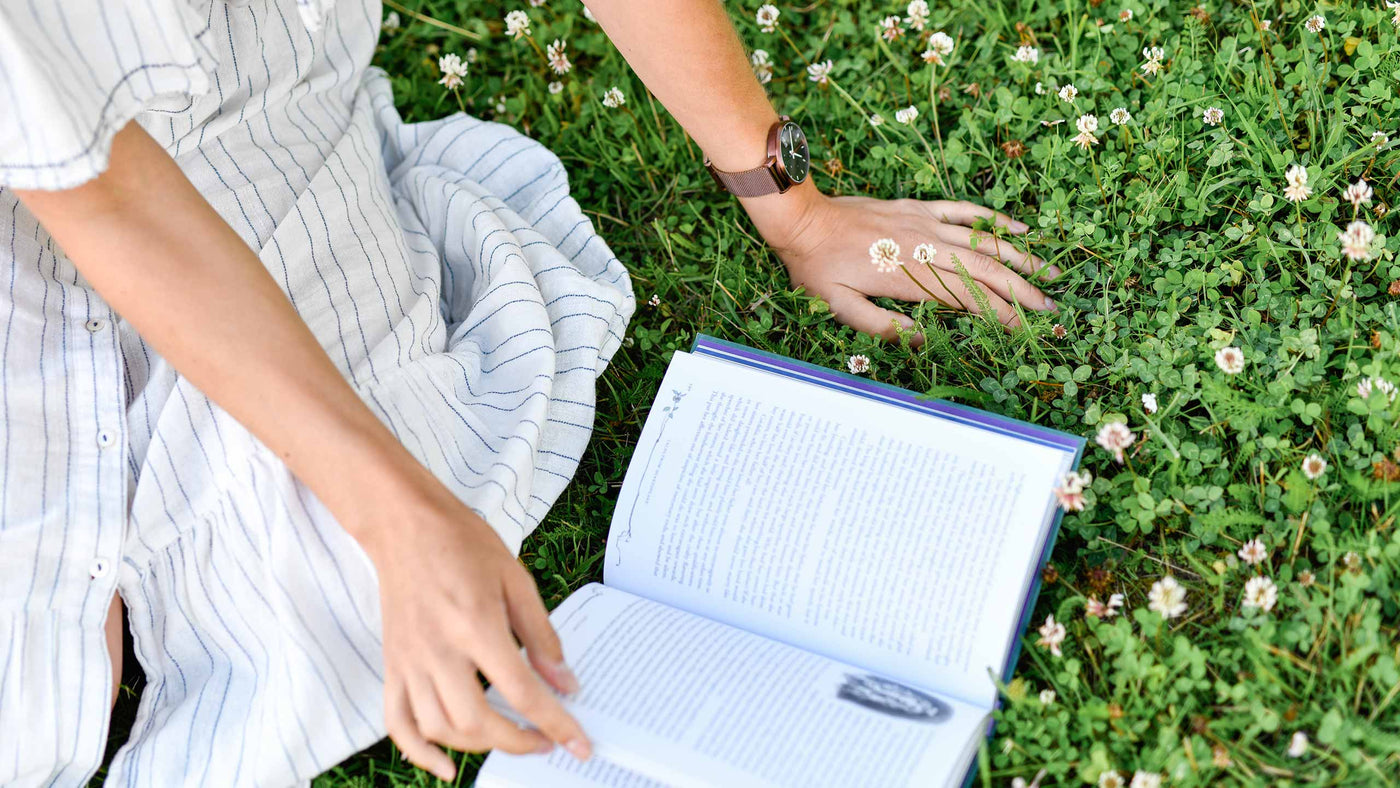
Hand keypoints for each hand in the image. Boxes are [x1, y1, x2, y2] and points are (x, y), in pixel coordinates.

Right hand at [354, 470, 590, 780]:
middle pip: (478, 721)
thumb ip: (541, 635)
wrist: (405, 525)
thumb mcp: (515, 579)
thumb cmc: (463, 544)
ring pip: (440, 728)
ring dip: (479, 745)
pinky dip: (420, 753)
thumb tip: (565, 682)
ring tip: (509, 737)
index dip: (555, 723)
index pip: (521, 691)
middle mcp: (438, 650)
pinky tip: (446, 767)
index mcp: (476, 625)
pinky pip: (397, 723)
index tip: (578, 745)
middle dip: (519, 742)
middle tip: (546, 740)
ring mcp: (409, 661)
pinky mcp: (392, 665)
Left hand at [745, 185, 1061, 341]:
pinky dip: (993, 218)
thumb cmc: (817, 269)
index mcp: (909, 277)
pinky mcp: (919, 207)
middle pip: (985, 270)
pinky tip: (1019, 226)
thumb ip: (880, 326)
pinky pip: (964, 210)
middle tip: (1051, 309)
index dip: (998, 314)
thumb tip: (921, 339)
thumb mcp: (838, 308)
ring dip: (1020, 257)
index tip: (1024, 330)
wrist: (803, 221)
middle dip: (1022, 292)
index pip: (966, 299)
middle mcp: (924, 247)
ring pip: (983, 239)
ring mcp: (925, 223)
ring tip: (1050, 273)